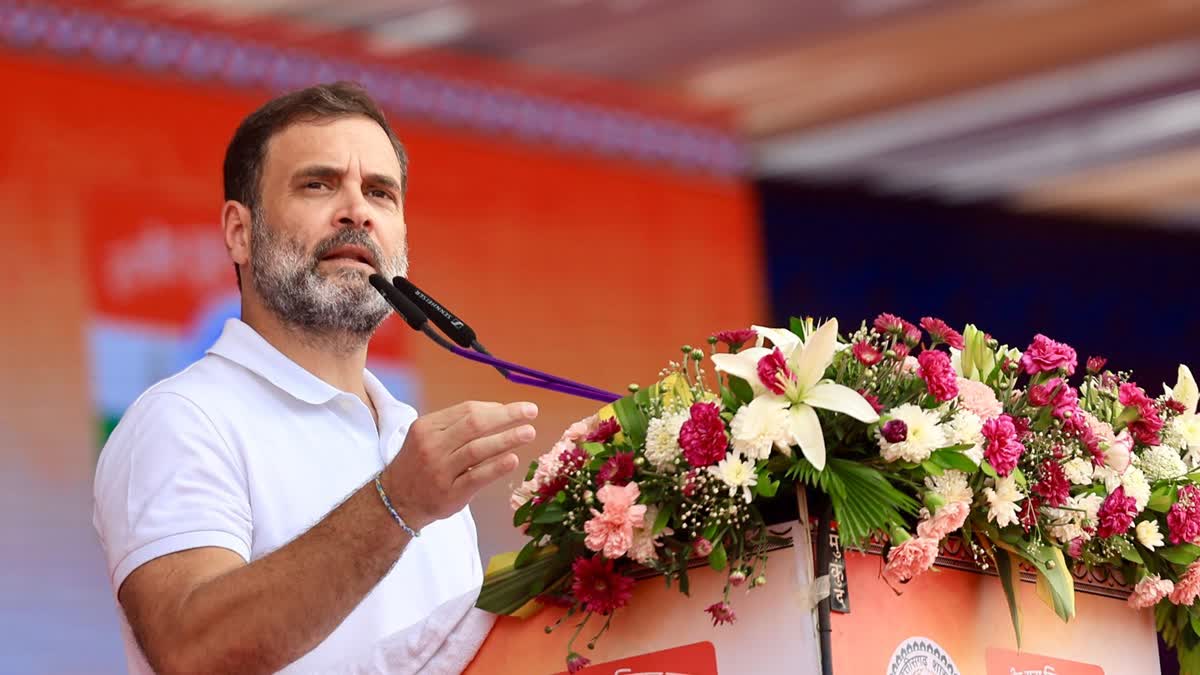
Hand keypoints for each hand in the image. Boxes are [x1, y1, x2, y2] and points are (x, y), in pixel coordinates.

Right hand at [382, 401, 537, 530]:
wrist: (396, 501)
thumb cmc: (421, 464)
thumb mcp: (429, 437)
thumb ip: (458, 425)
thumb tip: (499, 410)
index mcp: (428, 427)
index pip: (467, 411)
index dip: (497, 408)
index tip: (519, 409)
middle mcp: (432, 446)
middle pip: (474, 425)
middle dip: (506, 416)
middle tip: (531, 411)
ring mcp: (440, 470)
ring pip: (477, 449)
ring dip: (506, 439)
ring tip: (529, 432)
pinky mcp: (449, 493)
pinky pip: (476, 477)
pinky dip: (495, 468)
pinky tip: (513, 460)